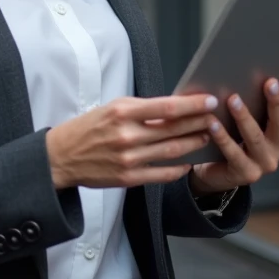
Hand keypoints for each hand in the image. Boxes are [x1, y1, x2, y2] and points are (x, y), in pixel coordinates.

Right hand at [46, 95, 217, 189]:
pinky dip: (178, 169)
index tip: (210, 100)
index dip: (192, 104)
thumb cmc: (88, 128)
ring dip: (193, 143)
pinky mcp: (128, 178)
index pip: (166, 107)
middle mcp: (127, 136)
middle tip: (216, 118)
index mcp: (122, 113)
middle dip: (199, 122)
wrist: (62, 156)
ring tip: (206, 136)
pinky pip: (161, 174)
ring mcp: (129, 159)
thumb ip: (141, 109)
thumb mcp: (112, 109)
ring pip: (172, 151)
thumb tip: (174, 107)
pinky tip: (188, 163)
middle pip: (174, 129)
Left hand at [188, 71, 278, 195]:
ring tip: (233, 99)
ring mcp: (265, 163)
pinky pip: (233, 152)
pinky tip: (213, 123)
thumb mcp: (250, 120)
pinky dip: (222, 137)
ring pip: (255, 137)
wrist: (218, 172)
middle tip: (270, 82)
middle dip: (276, 101)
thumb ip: (255, 103)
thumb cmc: (235, 138)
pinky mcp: (246, 174)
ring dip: (244, 117)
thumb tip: (249, 70)